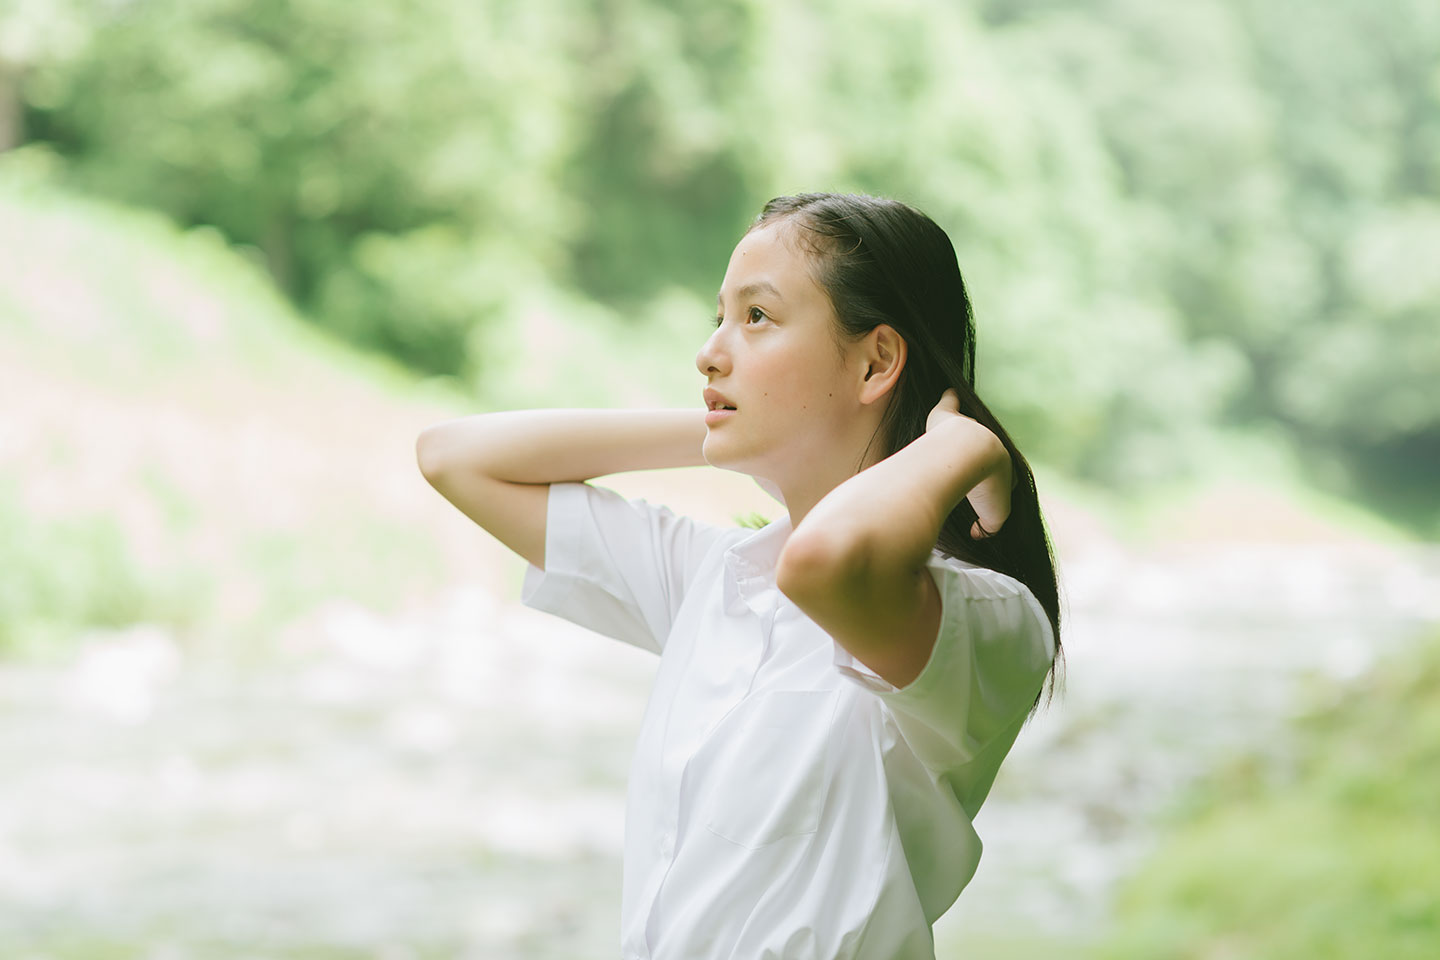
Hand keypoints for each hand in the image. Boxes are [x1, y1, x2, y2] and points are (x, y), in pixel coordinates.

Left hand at [926, 388, 1012, 538]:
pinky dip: (949, 399)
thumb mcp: (995, 515)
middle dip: (979, 458)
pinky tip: (947, 397)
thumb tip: (977, 533)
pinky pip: (950, 401)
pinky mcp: (947, 415)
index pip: (1003, 472)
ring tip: (954, 446)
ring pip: (967, 429)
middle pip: (985, 448)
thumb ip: (990, 527)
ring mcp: (968, 426)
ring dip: (963, 434)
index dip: (996, 484)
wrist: (970, 454)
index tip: (986, 494)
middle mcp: (987, 441)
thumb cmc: (983, 484)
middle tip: (969, 471)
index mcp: (1003, 463)